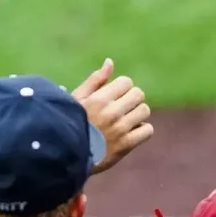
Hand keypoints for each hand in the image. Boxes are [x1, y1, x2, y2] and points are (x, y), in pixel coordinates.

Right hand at [72, 58, 153, 174]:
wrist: (67, 154)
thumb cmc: (71, 122)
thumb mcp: (78, 98)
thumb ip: (95, 80)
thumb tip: (110, 62)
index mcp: (99, 99)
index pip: (127, 82)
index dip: (122, 88)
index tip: (114, 96)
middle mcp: (111, 112)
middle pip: (139, 94)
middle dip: (132, 99)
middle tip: (122, 108)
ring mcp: (120, 129)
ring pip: (145, 111)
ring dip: (138, 114)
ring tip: (126, 120)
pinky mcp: (126, 145)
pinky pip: (148, 130)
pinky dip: (142, 130)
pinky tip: (131, 132)